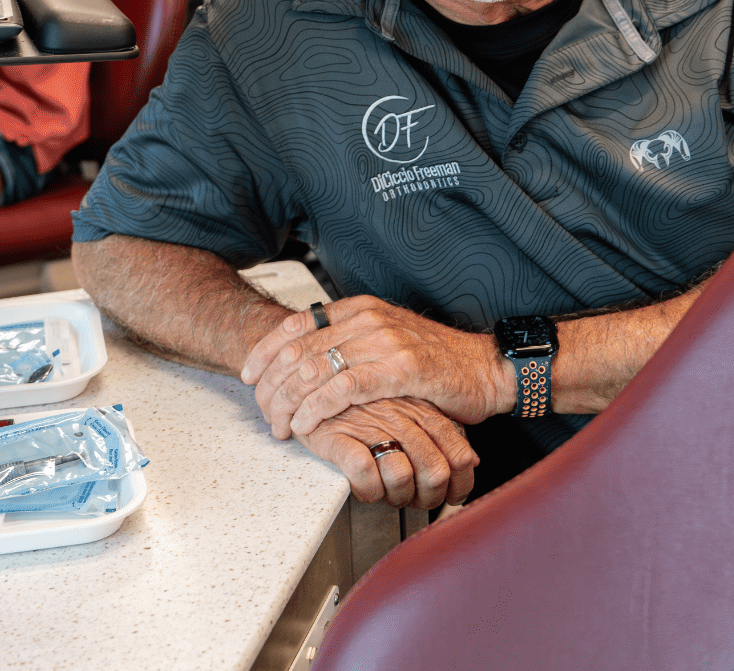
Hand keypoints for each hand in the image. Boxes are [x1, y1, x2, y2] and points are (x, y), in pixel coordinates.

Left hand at [242, 295, 514, 439]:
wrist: (484, 368)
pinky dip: (318, 407)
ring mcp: (382, 341)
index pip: (296, 324)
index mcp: (358, 308)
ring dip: (289, 401)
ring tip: (280, 424)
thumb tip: (307, 358)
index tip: (249, 373)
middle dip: (272, 383)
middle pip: (299, 348)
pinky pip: (343, 388)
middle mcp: (366, 318)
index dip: (266, 350)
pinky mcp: (398, 368)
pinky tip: (306, 423)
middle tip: (262, 410)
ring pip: (315, 369)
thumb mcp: (385, 340)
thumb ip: (350, 341)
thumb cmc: (435, 361)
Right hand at [296, 396, 477, 508]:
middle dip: (427, 497)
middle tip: (413, 500)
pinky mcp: (337, 434)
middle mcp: (399, 415)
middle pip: (434, 471)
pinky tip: (363, 487)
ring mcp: (369, 423)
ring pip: (401, 476)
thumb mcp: (409, 404)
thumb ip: (438, 429)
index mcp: (420, 407)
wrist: (310, 372)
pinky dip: (367, 490)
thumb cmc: (362, 396)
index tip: (450, 495)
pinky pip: (364, 473)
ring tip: (386, 494)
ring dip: (396, 498)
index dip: (459, 482)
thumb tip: (471, 461)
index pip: (457, 452)